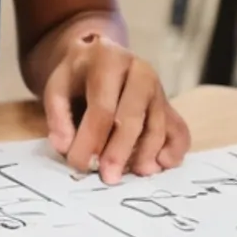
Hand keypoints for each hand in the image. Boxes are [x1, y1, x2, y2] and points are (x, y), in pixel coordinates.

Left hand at [41, 32, 189, 180]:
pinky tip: (161, 165)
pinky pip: (180, 130)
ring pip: (158, 126)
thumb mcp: (57, 86)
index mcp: (109, 62)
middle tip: (108, 177)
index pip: (103, 107)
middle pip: (134, 117)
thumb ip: (58, 116)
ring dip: (145, 155)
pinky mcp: (169, 107)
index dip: (91, 138)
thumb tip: (66, 147)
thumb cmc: (76, 77)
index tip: (79, 163)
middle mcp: (141, 73)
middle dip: (120, 151)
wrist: (98, 59)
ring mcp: (159, 90)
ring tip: (131, 174)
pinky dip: (175, 150)